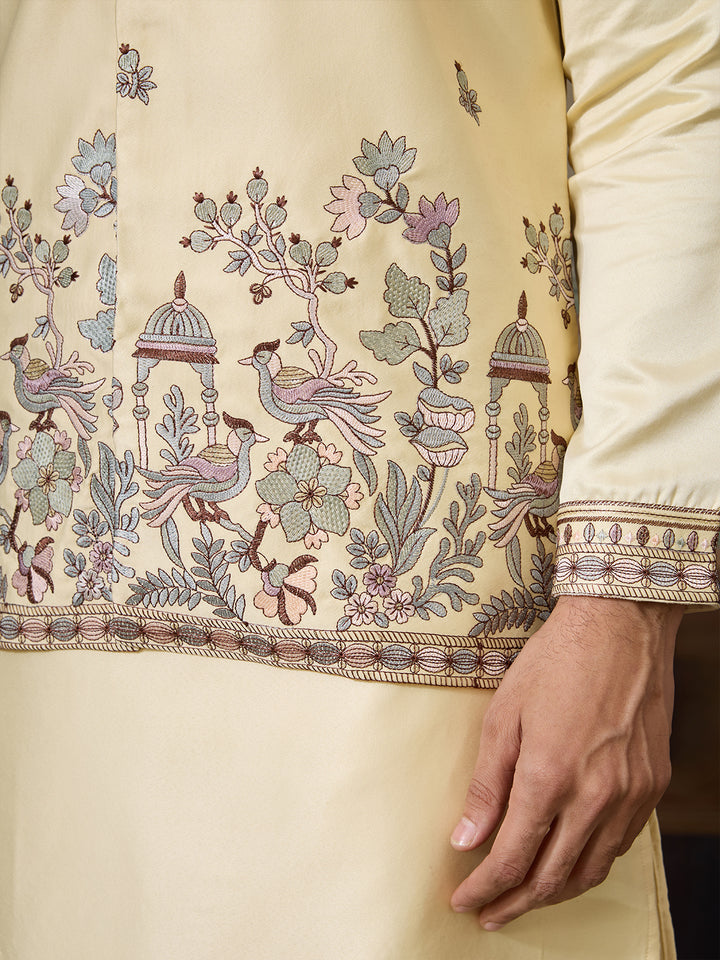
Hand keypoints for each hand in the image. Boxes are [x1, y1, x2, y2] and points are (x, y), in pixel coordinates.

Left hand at [450, 595, 682, 928]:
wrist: (620, 626)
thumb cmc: (555, 661)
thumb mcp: (504, 714)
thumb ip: (488, 784)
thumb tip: (465, 839)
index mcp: (550, 775)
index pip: (512, 857)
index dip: (484, 887)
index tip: (462, 899)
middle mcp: (596, 795)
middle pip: (552, 876)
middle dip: (515, 902)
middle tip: (488, 914)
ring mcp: (630, 793)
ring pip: (591, 869)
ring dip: (554, 892)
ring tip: (524, 898)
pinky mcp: (651, 785)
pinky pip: (620, 844)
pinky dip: (590, 864)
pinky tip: (569, 862)